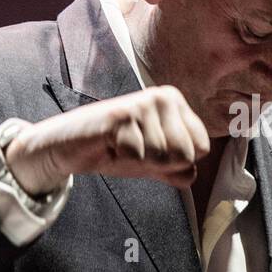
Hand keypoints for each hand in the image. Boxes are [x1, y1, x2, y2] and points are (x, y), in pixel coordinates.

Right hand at [4, 85, 210, 194]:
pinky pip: (138, 157)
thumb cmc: (111, 149)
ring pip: (163, 157)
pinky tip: (110, 145)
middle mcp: (163, 96)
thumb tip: (193, 175)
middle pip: (187, 154)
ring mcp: (143, 104)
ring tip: (121, 146)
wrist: (68, 145)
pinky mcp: (122, 116)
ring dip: (139, 161)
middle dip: (159, 164)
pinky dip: (122, 160)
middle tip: (135, 150)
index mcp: (175, 102)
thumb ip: (174, 169)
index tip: (151, 151)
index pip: (202, 148)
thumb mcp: (150, 161)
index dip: (177, 162)